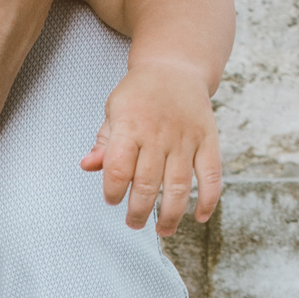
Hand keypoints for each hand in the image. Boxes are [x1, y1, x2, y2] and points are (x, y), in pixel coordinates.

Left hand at [79, 61, 221, 235]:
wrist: (175, 67)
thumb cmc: (140, 94)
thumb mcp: (114, 111)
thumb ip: (104, 142)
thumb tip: (87, 166)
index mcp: (130, 125)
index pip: (117, 168)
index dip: (112, 190)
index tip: (112, 199)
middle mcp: (158, 134)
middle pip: (147, 183)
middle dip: (138, 211)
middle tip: (133, 223)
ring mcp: (185, 138)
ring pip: (179, 185)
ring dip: (170, 214)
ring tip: (163, 230)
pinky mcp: (208, 141)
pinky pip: (211, 175)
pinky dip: (208, 199)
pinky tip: (199, 217)